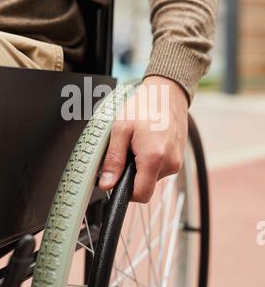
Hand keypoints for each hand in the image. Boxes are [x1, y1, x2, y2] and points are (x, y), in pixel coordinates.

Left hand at [99, 76, 188, 202]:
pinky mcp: (179, 158)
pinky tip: (148, 142)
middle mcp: (170, 164)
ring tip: (139, 142)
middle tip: (128, 151)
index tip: (117, 178)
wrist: (168, 92)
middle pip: (146, 186)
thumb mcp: (120, 129)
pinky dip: (151, 160)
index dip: (125, 191)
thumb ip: (113, 160)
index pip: (140, 195)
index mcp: (154, 158)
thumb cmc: (145, 105)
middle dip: (132, 174)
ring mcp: (177, 161)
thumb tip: (106, 183)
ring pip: (152, 177)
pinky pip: (160, 168)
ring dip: (142, 166)